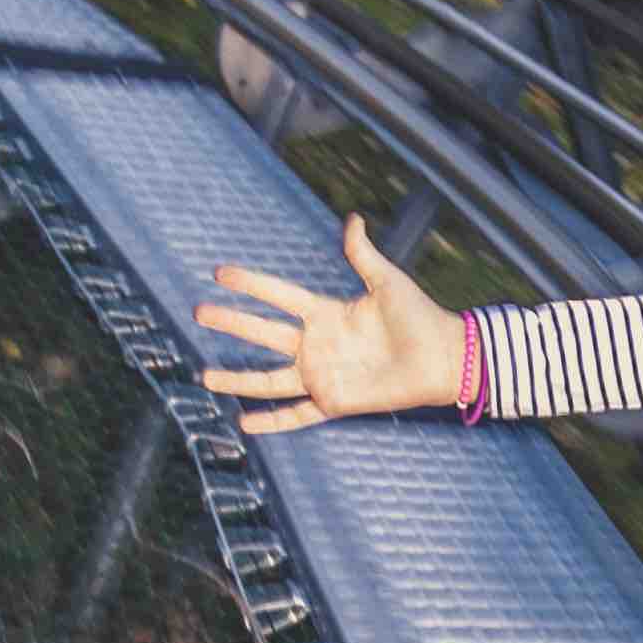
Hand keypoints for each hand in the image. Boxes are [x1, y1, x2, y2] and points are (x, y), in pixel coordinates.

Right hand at [192, 221, 465, 428]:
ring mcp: (322, 375)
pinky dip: (272, 421)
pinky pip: (296, 414)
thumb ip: (363, 255)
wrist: (444, 358)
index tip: (219, 273)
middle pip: (263, 334)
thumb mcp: (387, 282)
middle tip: (199, 312)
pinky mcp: (334, 402)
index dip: (251, 284)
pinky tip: (244, 422)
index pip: (278, 296)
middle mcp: (317, 344)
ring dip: (238, 379)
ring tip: (205, 376)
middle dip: (232, 323)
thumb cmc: (419, 317)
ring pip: (269, 379)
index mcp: (326, 313)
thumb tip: (352, 219)